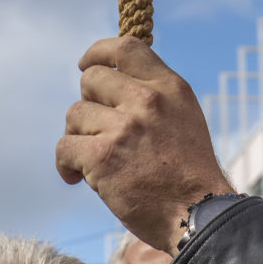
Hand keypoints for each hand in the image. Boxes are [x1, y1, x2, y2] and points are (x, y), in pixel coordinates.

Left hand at [56, 36, 233, 253]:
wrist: (197, 215)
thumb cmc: (189, 175)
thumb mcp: (184, 119)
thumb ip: (154, 98)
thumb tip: (109, 86)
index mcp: (170, 88)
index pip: (126, 48)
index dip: (97, 52)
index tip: (85, 64)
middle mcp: (147, 101)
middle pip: (91, 80)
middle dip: (87, 105)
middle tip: (95, 131)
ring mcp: (124, 127)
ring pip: (74, 115)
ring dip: (77, 138)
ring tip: (92, 161)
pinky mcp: (102, 156)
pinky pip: (64, 147)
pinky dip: (65, 164)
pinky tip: (76, 177)